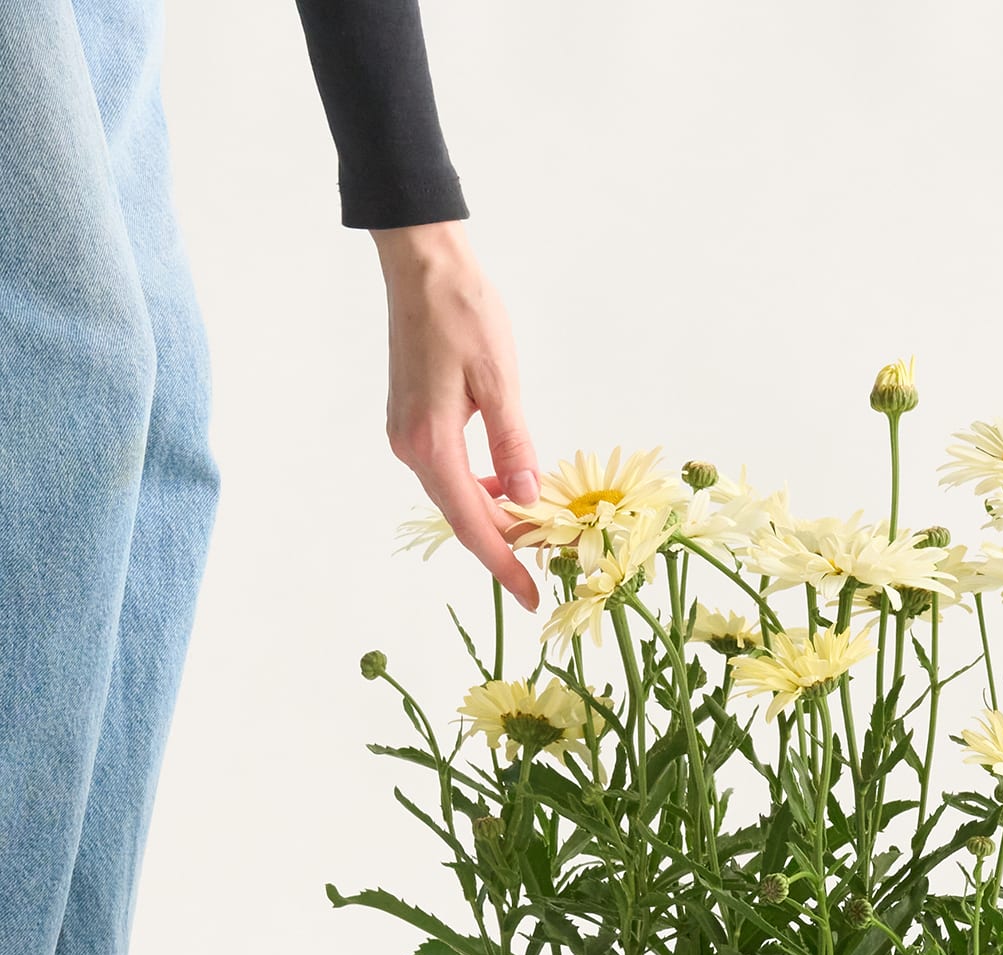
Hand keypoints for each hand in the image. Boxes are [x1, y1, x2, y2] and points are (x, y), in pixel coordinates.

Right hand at [374, 221, 539, 608]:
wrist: (422, 263)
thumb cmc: (463, 311)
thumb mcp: (500, 380)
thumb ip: (514, 446)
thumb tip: (528, 502)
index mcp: (432, 444)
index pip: (474, 525)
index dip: (505, 566)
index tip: (531, 598)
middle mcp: (412, 448)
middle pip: (464, 518)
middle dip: (507, 546)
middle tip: (550, 566)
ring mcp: (408, 436)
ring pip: (458, 496)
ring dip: (497, 517)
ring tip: (541, 528)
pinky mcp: (413, 422)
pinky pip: (451, 473)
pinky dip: (483, 488)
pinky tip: (511, 486)